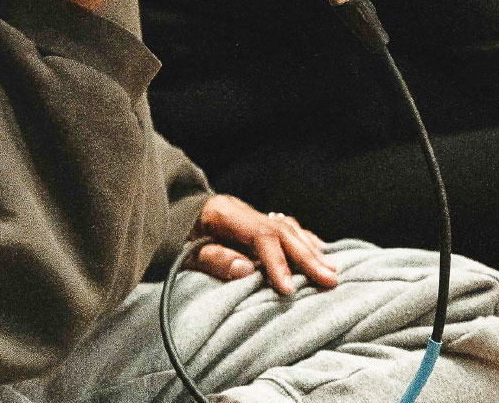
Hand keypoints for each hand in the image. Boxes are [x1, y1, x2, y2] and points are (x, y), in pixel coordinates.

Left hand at [187, 195, 338, 293]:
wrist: (167, 217)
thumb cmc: (174, 239)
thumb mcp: (184, 253)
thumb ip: (214, 259)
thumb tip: (247, 270)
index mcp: (224, 214)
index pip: (262, 236)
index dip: (277, 262)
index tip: (288, 290)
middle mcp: (243, 210)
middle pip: (283, 231)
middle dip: (307, 258)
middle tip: (329, 280)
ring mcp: (251, 213)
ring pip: (289, 228)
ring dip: (311, 251)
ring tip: (331, 271)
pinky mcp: (255, 220)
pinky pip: (287, 227)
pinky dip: (305, 240)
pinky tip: (319, 252)